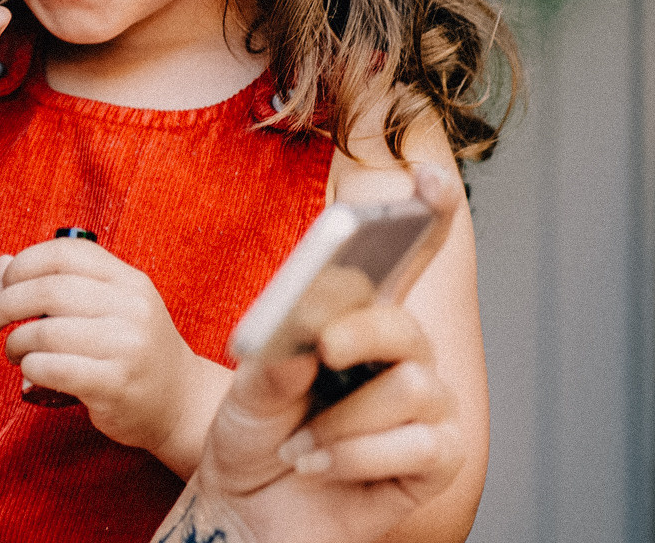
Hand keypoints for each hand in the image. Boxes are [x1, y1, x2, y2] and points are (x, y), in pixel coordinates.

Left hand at [0, 237, 207, 462]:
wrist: (181, 403)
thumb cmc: (131, 350)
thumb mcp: (104, 308)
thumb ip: (54, 284)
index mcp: (128, 280)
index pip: (66, 252)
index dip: (24, 263)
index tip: (1, 282)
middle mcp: (131, 307)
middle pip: (50, 289)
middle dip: (4, 303)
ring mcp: (127, 346)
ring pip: (47, 331)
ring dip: (16, 341)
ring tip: (13, 351)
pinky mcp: (116, 385)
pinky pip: (55, 368)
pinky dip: (31, 367)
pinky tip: (31, 371)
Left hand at [160, 165, 466, 542]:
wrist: (248, 507)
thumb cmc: (254, 435)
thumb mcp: (251, 385)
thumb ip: (281, 353)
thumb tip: (315, 332)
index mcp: (359, 319)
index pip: (407, 258)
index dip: (429, 213)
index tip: (426, 178)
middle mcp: (401, 355)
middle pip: (405, 324)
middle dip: (361, 333)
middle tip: (322, 349)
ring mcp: (427, 408)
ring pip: (412, 387)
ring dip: (340, 421)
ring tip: (298, 442)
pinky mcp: (438, 459)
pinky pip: (418, 445)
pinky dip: (354, 459)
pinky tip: (319, 466)